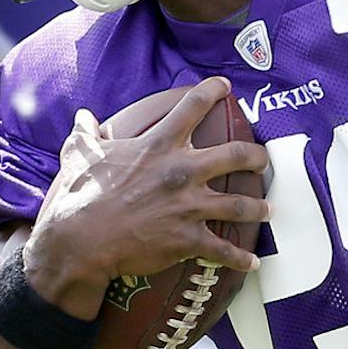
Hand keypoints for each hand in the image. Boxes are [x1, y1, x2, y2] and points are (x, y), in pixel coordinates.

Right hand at [23, 78, 270, 316]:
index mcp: (158, 147)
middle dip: (256, 156)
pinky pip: (224, 251)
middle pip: (236, 155)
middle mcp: (182, 172)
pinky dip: (241, 259)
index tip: (225, 86)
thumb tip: (83, 117)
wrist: (82, 239)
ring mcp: (189, 207)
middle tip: (262, 159)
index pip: (191, 108)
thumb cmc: (80, 194)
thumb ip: (86, 133)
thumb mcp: (79, 154)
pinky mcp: (189, 239)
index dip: (211, 92)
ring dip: (259, 208)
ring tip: (268, 209)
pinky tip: (253, 262)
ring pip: (241, 205)